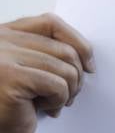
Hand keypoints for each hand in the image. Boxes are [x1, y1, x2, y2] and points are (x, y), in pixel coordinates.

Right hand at [0, 14, 94, 132]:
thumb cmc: (14, 105)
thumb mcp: (30, 71)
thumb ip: (47, 54)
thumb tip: (87, 56)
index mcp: (6, 34)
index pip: (51, 23)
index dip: (78, 43)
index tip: (89, 66)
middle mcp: (2, 40)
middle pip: (64, 49)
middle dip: (77, 77)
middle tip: (69, 96)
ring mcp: (4, 57)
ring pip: (65, 69)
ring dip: (68, 92)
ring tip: (54, 104)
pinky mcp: (11, 77)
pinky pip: (58, 86)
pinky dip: (59, 101)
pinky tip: (46, 110)